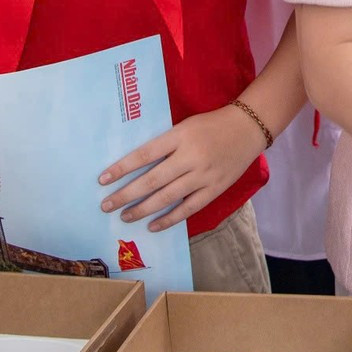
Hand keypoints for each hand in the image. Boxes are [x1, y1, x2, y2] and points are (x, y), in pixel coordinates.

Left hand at [100, 107, 262, 232]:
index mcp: (180, 136)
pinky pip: (189, 208)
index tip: (103, 179)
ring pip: (168, 197)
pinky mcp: (215, 189)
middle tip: (106, 205)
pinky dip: (170, 219)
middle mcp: (190, 156)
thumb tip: (136, 166)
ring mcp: (204, 175)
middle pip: (152, 180)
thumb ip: (165, 144)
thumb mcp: (185, 126)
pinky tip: (153, 226)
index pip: (144, 155)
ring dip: (143, 209)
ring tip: (125, 216)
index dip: (122, 168)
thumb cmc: (211, 125)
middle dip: (126, 194)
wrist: (248, 128)